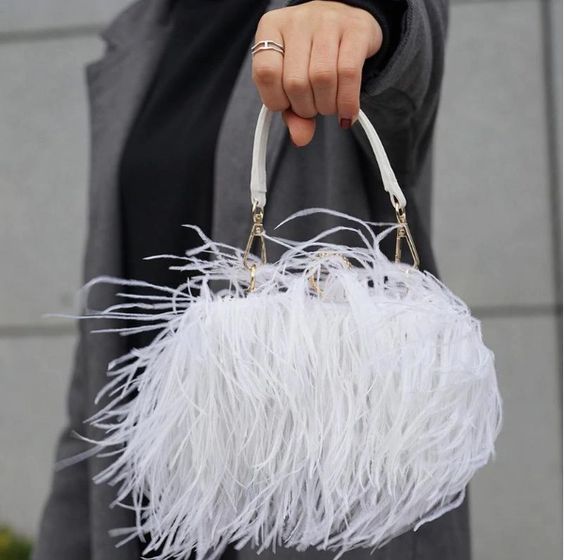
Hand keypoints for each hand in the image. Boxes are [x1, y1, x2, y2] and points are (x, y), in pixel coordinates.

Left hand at [252, 1, 381, 145]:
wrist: (348, 19)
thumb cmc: (312, 55)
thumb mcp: (291, 82)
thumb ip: (290, 112)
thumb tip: (300, 139)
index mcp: (271, 28)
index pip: (265, 74)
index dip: (277, 100)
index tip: (289, 105)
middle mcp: (297, 20)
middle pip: (296, 82)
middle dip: (306, 108)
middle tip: (314, 107)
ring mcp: (327, 21)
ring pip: (322, 78)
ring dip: (327, 106)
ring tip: (330, 106)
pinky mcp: (356, 29)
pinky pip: (349, 73)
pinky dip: (347, 101)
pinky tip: (348, 112)